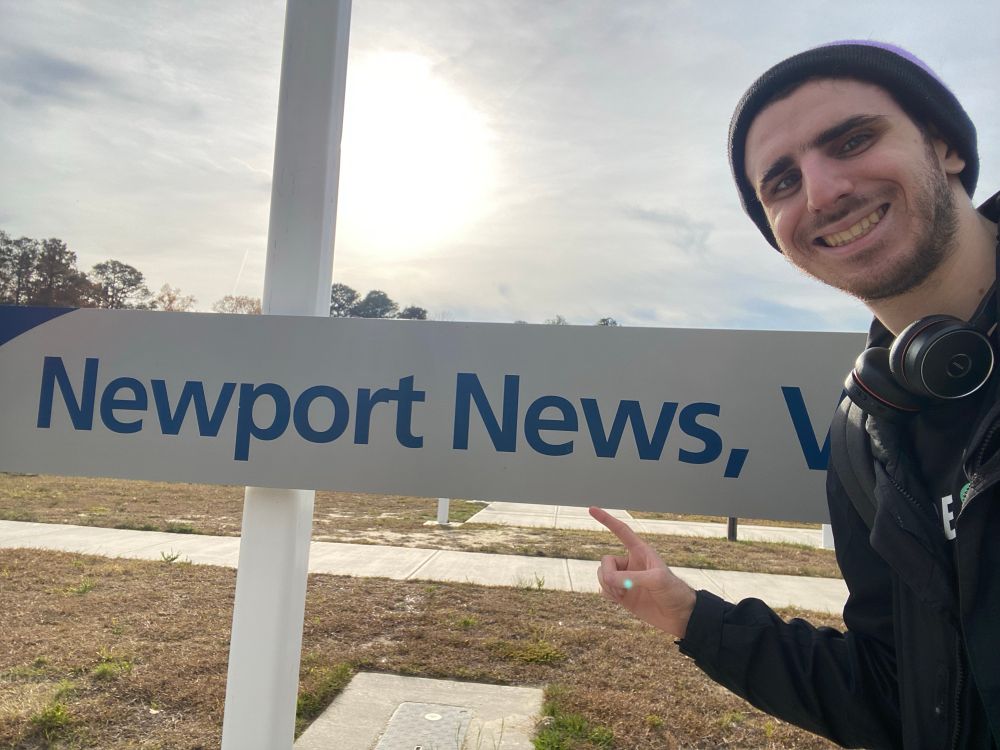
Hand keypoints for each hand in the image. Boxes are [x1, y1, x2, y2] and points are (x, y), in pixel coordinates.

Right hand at [589, 506, 696, 638]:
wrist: (680, 616)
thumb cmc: (673, 591)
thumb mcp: (656, 579)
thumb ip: (631, 577)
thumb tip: (609, 580)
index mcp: (640, 552)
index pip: (621, 531)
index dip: (606, 520)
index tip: (591, 509)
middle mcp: (630, 564)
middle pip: (605, 561)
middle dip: (608, 574)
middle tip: (620, 587)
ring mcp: (625, 579)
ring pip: (602, 575)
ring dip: (608, 585)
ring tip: (622, 595)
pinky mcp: (622, 595)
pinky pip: (604, 590)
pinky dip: (608, 594)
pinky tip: (620, 600)